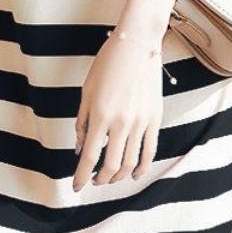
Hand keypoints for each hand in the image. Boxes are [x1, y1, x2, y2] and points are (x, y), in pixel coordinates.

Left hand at [72, 26, 164, 191]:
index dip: (81, 176)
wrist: (137, 45)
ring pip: (130, 162)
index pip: (90, 157)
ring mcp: (141, 122)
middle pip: (111, 165)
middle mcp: (122, 122)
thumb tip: (80, 149)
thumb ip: (82, 122)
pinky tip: (135, 174)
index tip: (76, 187)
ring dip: (118, 176)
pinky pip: (150, 150)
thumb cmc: (107, 64)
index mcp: (101, 115)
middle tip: (93, 181)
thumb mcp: (87, 91)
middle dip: (100, 179)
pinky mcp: (155, 118)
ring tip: (110, 178)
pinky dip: (142, 167)